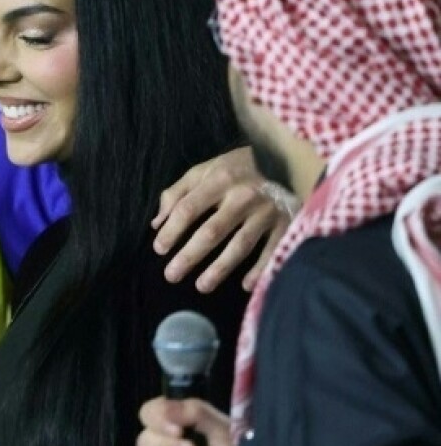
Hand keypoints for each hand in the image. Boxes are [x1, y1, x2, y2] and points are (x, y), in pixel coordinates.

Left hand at [152, 147, 296, 291]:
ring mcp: (266, 211)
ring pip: (240, 244)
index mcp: (219, 180)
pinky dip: (260, 269)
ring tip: (201, 286)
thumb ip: (178, 192)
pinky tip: (247, 285)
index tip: (159, 249)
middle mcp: (243, 196)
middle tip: (171, 275)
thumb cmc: (237, 168)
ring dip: (220, 268)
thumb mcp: (205, 170)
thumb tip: (157, 223)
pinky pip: (272, 249)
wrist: (288, 159)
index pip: (189, 208)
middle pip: (212, 231)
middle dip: (190, 255)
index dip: (172, 230)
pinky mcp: (286, 222)